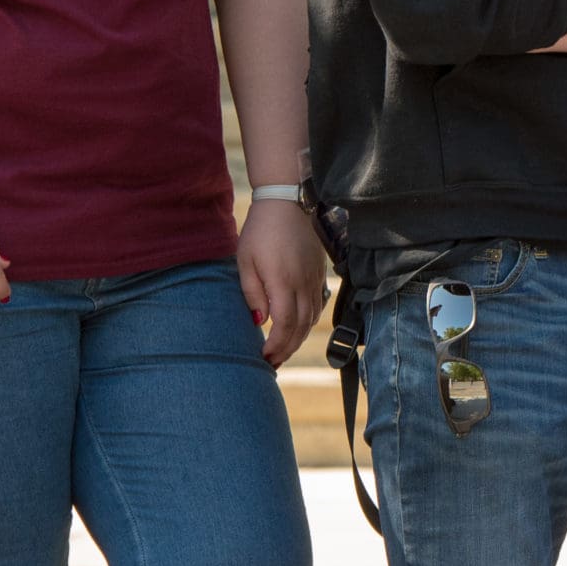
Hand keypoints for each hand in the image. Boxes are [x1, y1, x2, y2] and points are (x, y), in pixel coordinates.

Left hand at [239, 198, 328, 364]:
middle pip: (301, 327)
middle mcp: (304, 283)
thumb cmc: (260, 231)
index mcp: (283, 281)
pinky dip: (308, 322)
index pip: (285, 324)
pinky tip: (297, 327)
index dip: (276, 345)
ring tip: (283, 350)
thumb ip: (253, 293)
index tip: (264, 356)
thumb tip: (260, 322)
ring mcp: (315, 278)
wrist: (287, 203)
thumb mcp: (246, 262)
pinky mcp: (320, 272)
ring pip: (312, 318)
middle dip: (286, 348)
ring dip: (298, 338)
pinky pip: (318, 305)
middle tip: (272, 362)